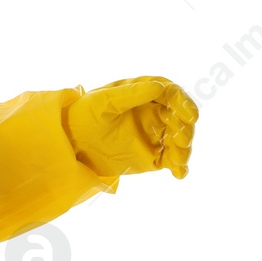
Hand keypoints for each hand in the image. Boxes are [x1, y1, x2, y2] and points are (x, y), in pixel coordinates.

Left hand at [65, 76, 197, 188]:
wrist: (71, 143)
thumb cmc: (84, 114)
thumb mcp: (104, 101)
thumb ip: (131, 94)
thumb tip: (160, 87)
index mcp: (145, 93)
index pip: (172, 95)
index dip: (184, 103)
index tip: (190, 116)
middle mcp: (155, 112)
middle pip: (181, 118)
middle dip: (185, 128)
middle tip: (181, 140)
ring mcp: (155, 134)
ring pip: (179, 140)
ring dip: (184, 149)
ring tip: (178, 159)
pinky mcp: (153, 155)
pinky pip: (171, 160)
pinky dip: (179, 166)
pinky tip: (179, 173)